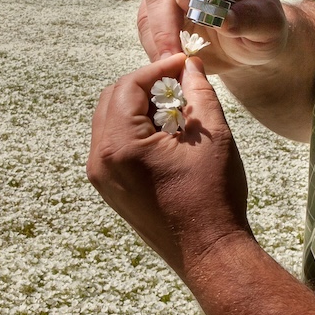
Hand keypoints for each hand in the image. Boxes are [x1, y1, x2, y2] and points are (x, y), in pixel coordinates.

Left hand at [86, 53, 250, 276]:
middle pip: (112, 100)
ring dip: (139, 107)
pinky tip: (167, 134)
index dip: (157, 68)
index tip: (183, 62)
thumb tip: (190, 65)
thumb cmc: (213, 197)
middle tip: (179, 82)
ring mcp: (102, 178)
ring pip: (110, 121)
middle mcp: (101, 161)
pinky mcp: (110, 190)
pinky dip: (135, 130)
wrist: (209, 252)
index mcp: (120, 146)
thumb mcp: (211, 136)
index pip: (128, 86)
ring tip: (176, 108)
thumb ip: (198, 92)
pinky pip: (114, 145)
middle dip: (145, 85)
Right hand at [137, 0, 290, 74]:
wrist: (253, 47)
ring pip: (149, 13)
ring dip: (157, 43)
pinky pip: (148, 33)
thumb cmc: (265, 28)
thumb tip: (222, 19)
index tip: (193, 14)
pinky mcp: (162, 19)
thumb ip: (251, 19)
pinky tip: (173, 68)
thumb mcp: (270, 25)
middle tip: (174, 57)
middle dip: (164, 25)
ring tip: (175, 68)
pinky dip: (157, 52)